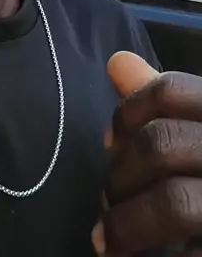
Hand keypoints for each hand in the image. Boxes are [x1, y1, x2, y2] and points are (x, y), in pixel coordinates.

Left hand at [92, 51, 201, 255]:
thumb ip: (164, 104)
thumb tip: (118, 63)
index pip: (171, 90)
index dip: (128, 112)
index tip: (109, 142)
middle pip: (162, 144)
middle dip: (120, 175)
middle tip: (108, 201)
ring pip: (175, 203)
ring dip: (128, 224)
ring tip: (107, 241)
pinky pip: (192, 255)